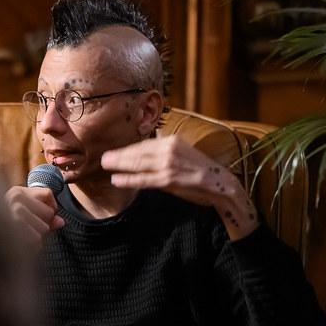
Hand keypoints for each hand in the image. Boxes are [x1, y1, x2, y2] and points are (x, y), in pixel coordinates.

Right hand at [4, 185, 64, 243]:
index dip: (52, 207)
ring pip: (44, 227)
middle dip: (44, 224)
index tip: (46, 216)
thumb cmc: (5, 227)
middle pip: (48, 212)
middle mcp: (15, 198)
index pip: (48, 193)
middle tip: (30, 230)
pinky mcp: (12, 228)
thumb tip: (60, 222)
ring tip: (24, 237)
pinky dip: (33, 245)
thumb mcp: (26, 216)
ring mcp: (12, 212)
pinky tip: (22, 244)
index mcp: (17, 191)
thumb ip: (45, 218)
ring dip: (38, 237)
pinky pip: (36, 239)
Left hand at [101, 136, 258, 238]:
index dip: (127, 149)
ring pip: (139, 164)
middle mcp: (170, 149)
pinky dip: (129, 179)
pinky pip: (145, 179)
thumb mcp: (180, 155)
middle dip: (119, 155)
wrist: (221, 184)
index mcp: (172, 141)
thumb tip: (141, 154)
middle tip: (103, 158)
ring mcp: (170, 164)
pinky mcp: (171, 179)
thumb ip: (161, 153)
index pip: (144, 145)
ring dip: (120, 165)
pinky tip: (117, 180)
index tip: (114, 152)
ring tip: (106, 166)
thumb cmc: (199, 171)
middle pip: (138, 152)